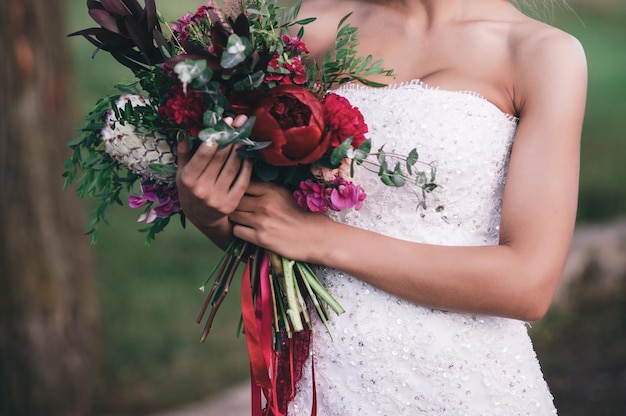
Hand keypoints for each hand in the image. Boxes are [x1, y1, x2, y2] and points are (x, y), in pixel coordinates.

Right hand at [176, 115, 252, 235]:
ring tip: (243, 136)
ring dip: (240, 149)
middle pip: (220, 159)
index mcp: (188, 179)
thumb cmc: (190, 191)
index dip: (216, 137)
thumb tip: (183, 132)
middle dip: (230, 138)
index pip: (203, 155)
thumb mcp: (181, 172)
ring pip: (233, 167)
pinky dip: (247, 166)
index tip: (225, 122)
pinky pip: (242, 180)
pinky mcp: (231, 203)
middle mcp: (202, 190)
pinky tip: (248, 155)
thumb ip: (183, 152)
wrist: (201, 218)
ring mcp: (217, 198)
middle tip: (238, 124)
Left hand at [229, 181, 329, 261]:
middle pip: (234, 200)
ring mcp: (261, 221)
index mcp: (271, 189)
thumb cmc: (300, 215)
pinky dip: (239, 231)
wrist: (315, 237)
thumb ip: (266, 189)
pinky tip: (246, 231)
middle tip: (236, 208)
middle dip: (233, 204)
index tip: (239, 194)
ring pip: (233, 215)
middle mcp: (264, 203)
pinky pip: (237, 231)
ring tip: (241, 220)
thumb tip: (244, 182)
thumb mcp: (285, 194)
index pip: (242, 183)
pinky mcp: (260, 238)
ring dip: (235, 217)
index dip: (238, 189)